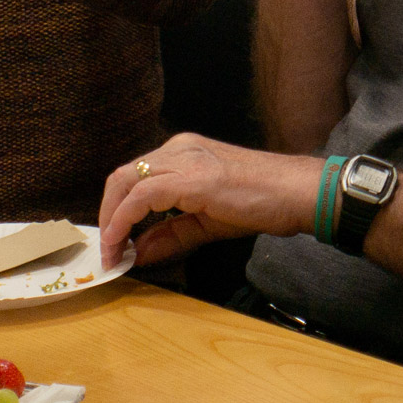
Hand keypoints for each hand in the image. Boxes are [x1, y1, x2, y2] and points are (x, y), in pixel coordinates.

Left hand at [97, 132, 323, 266]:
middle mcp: (178, 149)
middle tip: (107, 250)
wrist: (296, 192)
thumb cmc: (260, 202)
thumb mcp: (206, 222)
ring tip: (112, 251)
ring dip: (112, 219)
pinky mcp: (193, 178)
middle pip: (123, 176)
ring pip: (127, 181)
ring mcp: (185, 159)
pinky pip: (144, 196)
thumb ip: (170, 234)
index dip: (114, 210)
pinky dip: (125, 219)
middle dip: (107, 214)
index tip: (112, 244)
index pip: (133, 177)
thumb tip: (138, 253)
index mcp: (181, 153)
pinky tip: (123, 242)